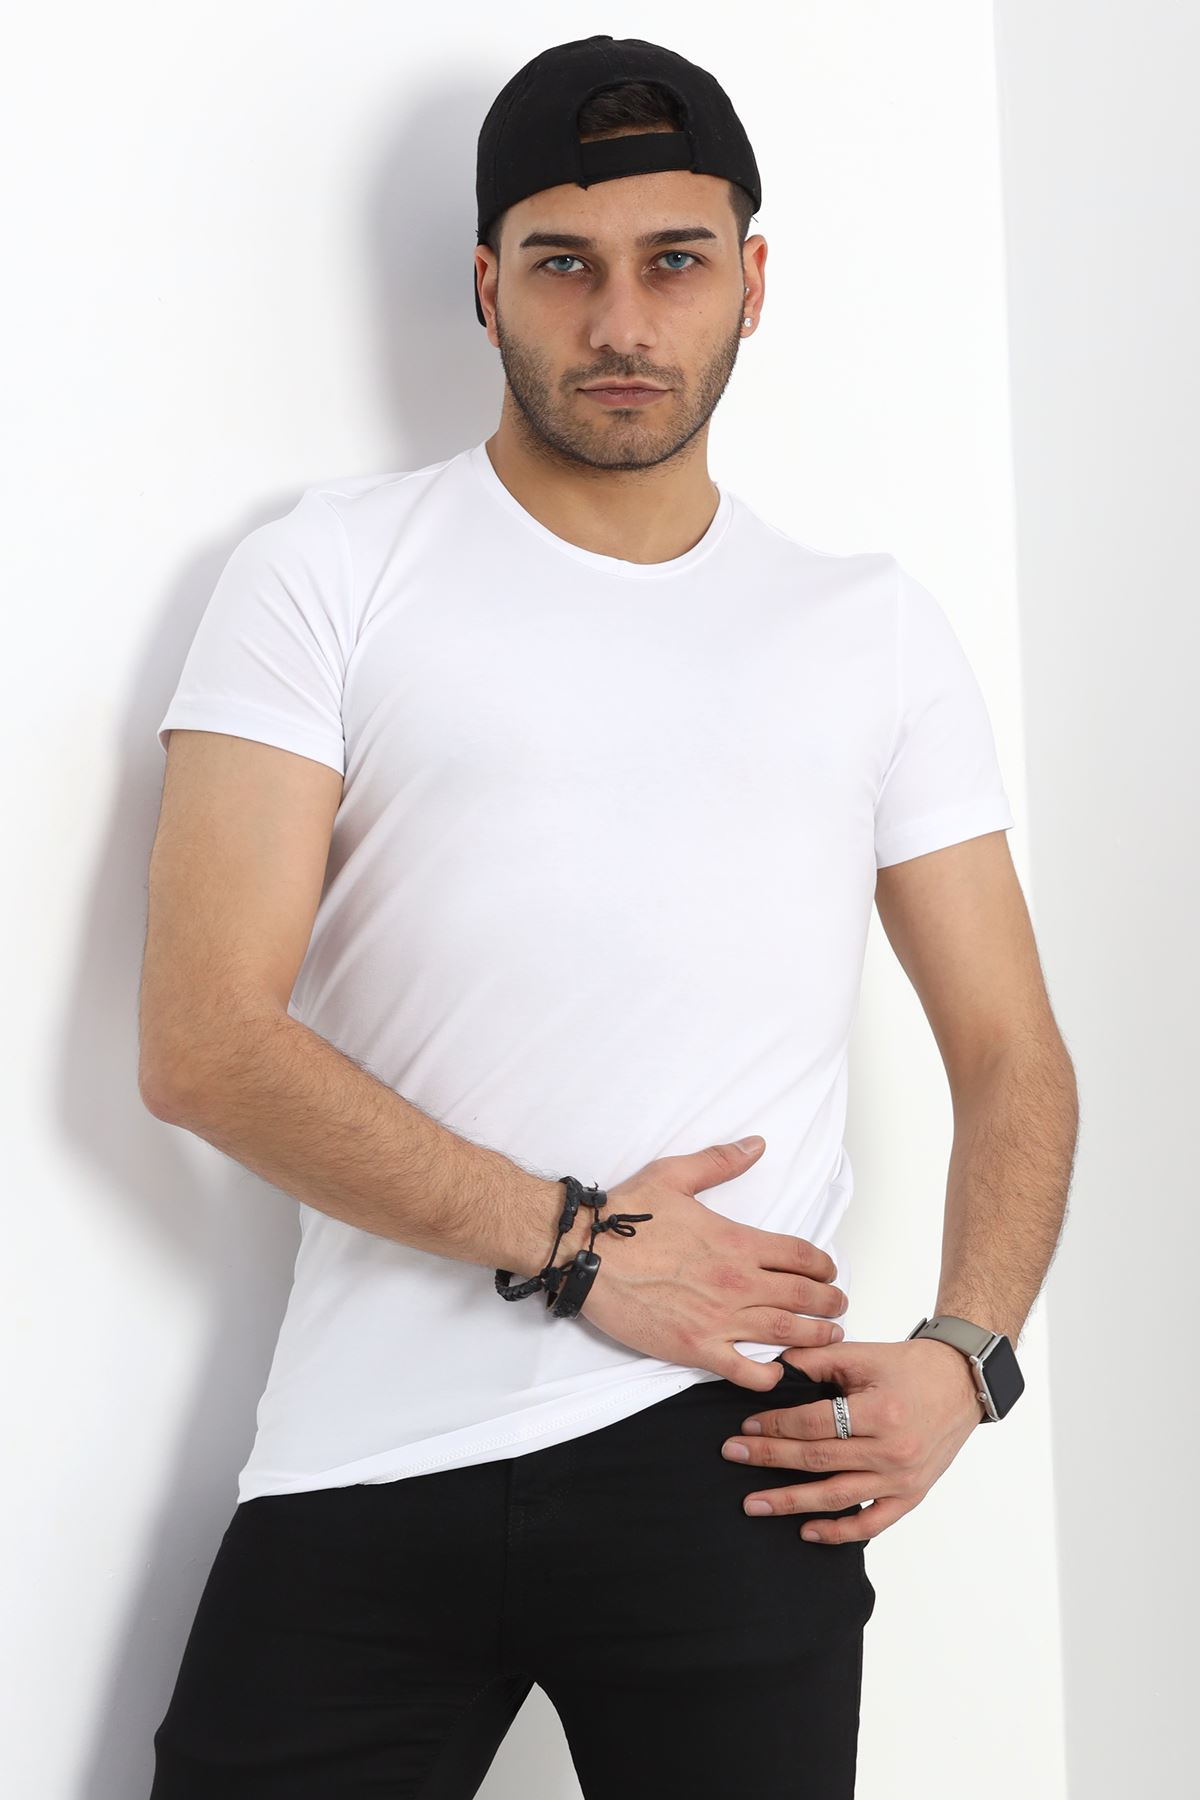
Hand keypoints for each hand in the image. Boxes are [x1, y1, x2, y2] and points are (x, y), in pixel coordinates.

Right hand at [577, 1136, 848, 1391]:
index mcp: (737, 1241)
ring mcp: (719, 1319)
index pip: (800, 1255)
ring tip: (829, 1337)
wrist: (586, 1254)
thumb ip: (721, 1161)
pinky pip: (744, 1371)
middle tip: (838, 1305)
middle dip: (829, 1301)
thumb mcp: (675, 1175)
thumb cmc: (627, 1215)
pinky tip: (776, 1374)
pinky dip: (767, 1376)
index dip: (823, 1264)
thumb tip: (756, 1145)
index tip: (828, 1271)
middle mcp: (737, 1282)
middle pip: (803, 1296)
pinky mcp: (696, 1348)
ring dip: (815, 1337)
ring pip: (785, 1333)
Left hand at [719, 1337, 987, 1541]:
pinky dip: (839, 1532)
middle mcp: (892, 1450)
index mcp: (880, 1412)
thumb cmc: (911, 1366)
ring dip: (792, 1502)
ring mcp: (903, 1479)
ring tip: (754, 1504)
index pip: (814, 1424)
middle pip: (818, 1460)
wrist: (961, 1384)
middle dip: (770, 1459)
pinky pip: (871, 1524)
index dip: (775, 1426)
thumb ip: (816, 1360)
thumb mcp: (862, 1354)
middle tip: (733, 1456)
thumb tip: (770, 1368)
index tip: (746, 1428)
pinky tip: (807, 1532)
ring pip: (838, 1497)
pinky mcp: (911, 1495)